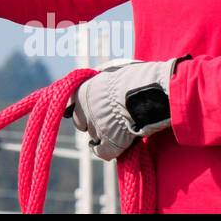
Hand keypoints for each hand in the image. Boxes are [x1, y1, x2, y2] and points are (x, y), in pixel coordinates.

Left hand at [66, 56, 189, 160]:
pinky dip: (108, 151)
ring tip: (120, 129)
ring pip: (94, 137)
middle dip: (92, 122)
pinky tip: (115, 147)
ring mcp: (96, 128)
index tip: (90, 109)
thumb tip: (94, 75)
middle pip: (80, 123)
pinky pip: (102, 152)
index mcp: (83, 91)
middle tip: (109, 119)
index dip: (82, 108)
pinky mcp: (110, 143)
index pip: (71, 104)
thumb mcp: (112, 68)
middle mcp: (84, 110)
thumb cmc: (135, 76)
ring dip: (104, 135)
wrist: (149, 92)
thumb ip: (99, 75)